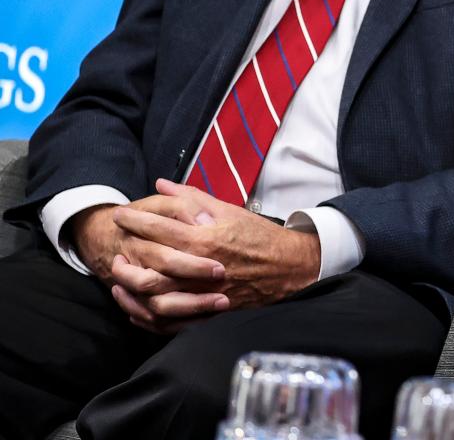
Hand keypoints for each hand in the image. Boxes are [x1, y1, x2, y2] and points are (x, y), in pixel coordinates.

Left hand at [107, 179, 320, 332]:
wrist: (288, 269)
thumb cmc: (260, 237)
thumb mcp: (229, 211)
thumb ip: (192, 199)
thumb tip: (162, 185)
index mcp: (205, 240)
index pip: (158, 229)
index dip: (135, 219)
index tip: (121, 213)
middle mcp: (199, 270)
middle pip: (148, 262)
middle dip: (126, 247)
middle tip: (116, 239)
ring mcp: (200, 295)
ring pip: (151, 294)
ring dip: (129, 282)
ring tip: (119, 269)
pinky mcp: (204, 313)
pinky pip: (165, 319)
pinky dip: (144, 312)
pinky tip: (134, 299)